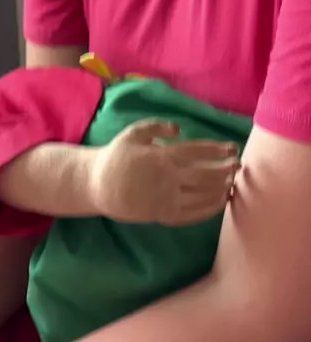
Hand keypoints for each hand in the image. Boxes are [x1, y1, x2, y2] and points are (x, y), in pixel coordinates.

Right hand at [92, 120, 239, 225]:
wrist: (100, 186)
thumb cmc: (118, 156)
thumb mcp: (134, 133)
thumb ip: (157, 126)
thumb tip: (180, 128)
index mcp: (162, 156)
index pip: (198, 151)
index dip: (218, 150)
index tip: (233, 148)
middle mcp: (168, 179)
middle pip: (206, 175)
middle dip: (226, 170)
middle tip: (239, 166)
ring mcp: (167, 199)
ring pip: (202, 196)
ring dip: (221, 188)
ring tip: (233, 182)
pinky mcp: (164, 215)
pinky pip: (193, 214)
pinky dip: (210, 209)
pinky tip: (220, 202)